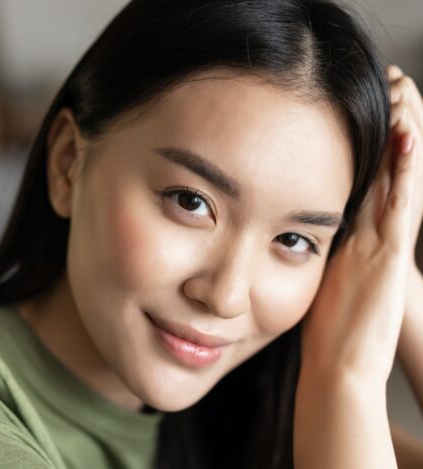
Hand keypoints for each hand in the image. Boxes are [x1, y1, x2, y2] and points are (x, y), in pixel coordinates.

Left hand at [299, 66, 419, 387]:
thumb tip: (288, 235)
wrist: (341, 370)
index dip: (373, 146)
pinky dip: (408, 168)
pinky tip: (407, 134)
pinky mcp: (391, 256)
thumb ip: (318, 256)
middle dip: (394, 126)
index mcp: (358, 241)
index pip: (368, 182)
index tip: (368, 112)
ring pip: (402, 178)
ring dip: (405, 134)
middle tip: (393, 86)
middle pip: (389, 170)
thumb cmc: (329, 335)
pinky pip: (403, 203)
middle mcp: (375, 237)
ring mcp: (386, 245)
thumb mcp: (323, 283)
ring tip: (404, 91)